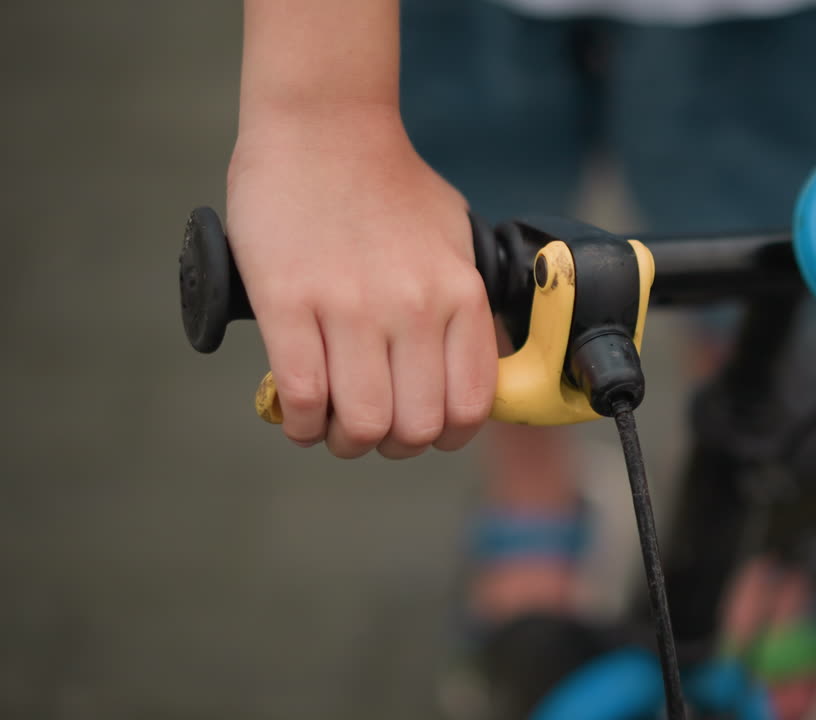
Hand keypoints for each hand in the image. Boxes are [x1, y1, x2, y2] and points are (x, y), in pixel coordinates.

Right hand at [226, 105, 497, 458]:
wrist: (325, 124)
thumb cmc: (389, 184)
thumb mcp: (454, 241)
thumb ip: (463, 303)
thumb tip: (464, 366)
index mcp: (459, 293)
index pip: (470, 407)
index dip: (444, 436)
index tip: (419, 427)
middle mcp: (414, 306)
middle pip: (415, 428)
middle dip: (389, 444)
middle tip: (367, 426)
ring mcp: (351, 305)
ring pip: (360, 423)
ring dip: (342, 440)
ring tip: (329, 421)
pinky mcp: (288, 299)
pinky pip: (302, 396)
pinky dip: (300, 423)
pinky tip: (297, 412)